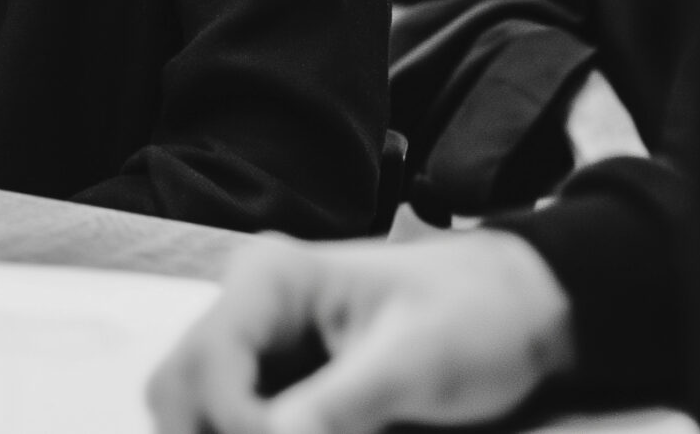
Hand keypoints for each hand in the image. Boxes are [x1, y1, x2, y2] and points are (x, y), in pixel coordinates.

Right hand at [147, 230, 574, 433]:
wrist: (521, 313)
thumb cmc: (477, 318)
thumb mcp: (415, 363)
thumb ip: (339, 406)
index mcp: (270, 280)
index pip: (207, 366)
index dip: (237, 424)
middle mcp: (247, 308)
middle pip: (177, 391)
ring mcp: (257, 345)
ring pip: (193, 413)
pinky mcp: (277, 381)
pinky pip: (233, 423)